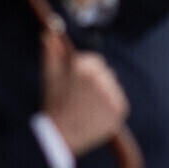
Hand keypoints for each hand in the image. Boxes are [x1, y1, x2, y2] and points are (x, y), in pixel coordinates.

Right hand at [41, 31, 128, 156]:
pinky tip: (95, 114)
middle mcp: (100, 78)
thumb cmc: (53, 103)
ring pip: (113, 88)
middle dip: (96, 82)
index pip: (96, 61)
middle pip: (106, 74)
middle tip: (81, 98)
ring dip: (104, 94)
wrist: (60, 135)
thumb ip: (52, 52)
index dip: (86, 72)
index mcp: (83, 67)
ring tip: (87, 107)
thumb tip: (50, 32)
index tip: (78, 83)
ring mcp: (111, 95)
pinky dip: (110, 107)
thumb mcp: (50, 76)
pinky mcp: (119, 110)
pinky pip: (119, 102)